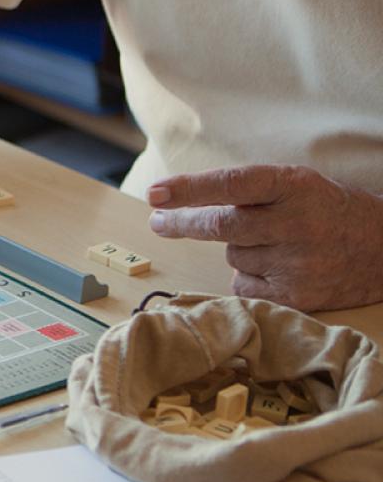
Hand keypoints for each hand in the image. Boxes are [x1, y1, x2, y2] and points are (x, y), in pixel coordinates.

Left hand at [147, 165, 382, 310]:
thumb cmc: (326, 210)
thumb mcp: (296, 184)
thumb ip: (247, 191)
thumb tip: (178, 204)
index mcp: (294, 186)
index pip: (231, 184)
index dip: (189, 189)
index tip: (156, 194)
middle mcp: (296, 224)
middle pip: (220, 227)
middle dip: (182, 224)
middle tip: (159, 221)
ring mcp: (297, 263)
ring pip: (234, 256)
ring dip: (239, 250)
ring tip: (276, 244)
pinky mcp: (296, 296)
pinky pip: (244, 285)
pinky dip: (250, 277)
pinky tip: (279, 268)